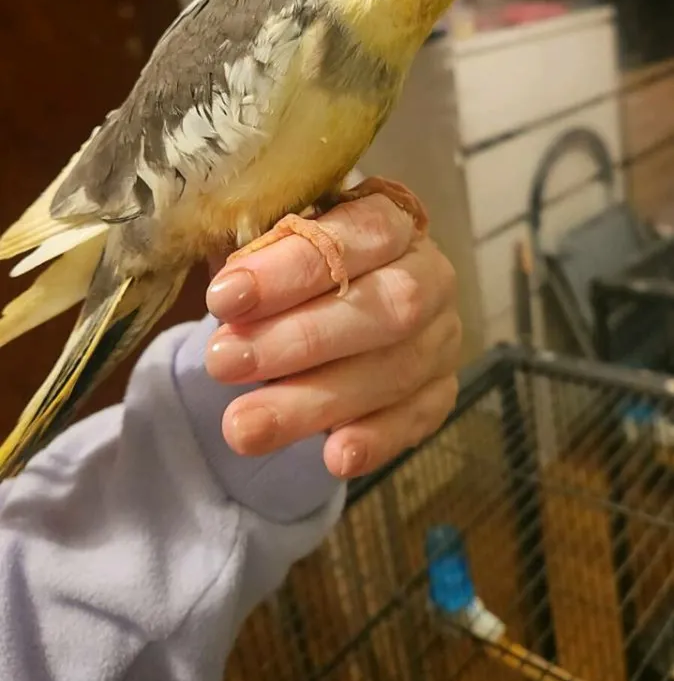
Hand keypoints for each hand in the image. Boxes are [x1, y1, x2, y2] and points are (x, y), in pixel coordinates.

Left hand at [204, 194, 460, 477]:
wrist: (324, 311)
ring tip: (243, 426)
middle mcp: (429, 276)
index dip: (290, 269)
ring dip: (315, 402)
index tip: (224, 298)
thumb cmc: (291, 274)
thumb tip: (228, 293)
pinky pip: (417, 419)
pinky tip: (334, 458)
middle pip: (386, 307)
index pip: (356, 235)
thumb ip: (256, 260)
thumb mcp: (269, 251)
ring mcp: (441, 338)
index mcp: (392, 222)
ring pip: (394, 371)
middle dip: (301, 339)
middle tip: (225, 362)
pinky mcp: (439, 393)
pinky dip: (376, 439)